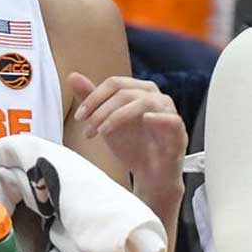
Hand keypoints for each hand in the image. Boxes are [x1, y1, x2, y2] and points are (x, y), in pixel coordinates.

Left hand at [68, 73, 186, 199]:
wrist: (150, 175)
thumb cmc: (133, 146)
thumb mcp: (106, 123)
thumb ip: (92, 100)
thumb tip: (73, 77)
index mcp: (139, 91)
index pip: (115, 83)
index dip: (94, 98)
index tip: (80, 116)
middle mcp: (155, 97)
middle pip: (126, 92)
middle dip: (102, 110)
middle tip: (89, 128)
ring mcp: (168, 112)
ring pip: (144, 102)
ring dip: (119, 116)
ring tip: (104, 132)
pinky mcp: (178, 131)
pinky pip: (171, 119)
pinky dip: (158, 118)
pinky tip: (145, 121)